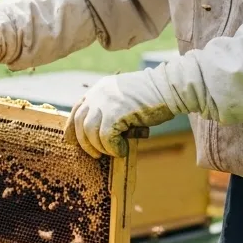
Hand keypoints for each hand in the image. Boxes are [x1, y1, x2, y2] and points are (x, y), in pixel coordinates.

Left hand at [64, 68, 180, 157]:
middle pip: (80, 122)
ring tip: (114, 151)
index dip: (73, 127)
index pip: (77, 109)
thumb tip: (103, 136)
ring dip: (101, 147)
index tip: (73, 141)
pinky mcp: (115, 113)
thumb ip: (111, 111)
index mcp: (99, 89)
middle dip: (84, 142)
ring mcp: (105, 102)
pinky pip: (106, 137)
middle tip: (95, 154)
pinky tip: (123, 150)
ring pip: (90, 131)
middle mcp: (98, 93)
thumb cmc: (152, 97)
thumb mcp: (125, 100)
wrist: (169, 88)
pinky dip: (113, 147)